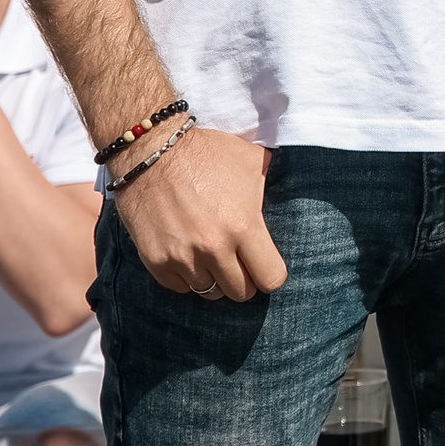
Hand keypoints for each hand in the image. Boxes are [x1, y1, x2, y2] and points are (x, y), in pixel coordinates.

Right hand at [113, 126, 286, 301]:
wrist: (151, 153)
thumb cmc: (208, 154)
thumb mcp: (254, 162)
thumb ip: (274, 184)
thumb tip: (293, 194)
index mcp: (244, 226)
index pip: (270, 277)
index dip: (271, 274)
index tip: (265, 264)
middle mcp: (213, 248)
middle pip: (240, 292)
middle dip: (245, 280)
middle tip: (241, 263)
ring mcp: (182, 257)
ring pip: (209, 292)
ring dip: (214, 278)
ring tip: (214, 256)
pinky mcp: (155, 261)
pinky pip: (179, 287)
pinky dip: (187, 277)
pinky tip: (190, 255)